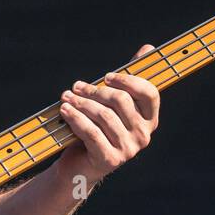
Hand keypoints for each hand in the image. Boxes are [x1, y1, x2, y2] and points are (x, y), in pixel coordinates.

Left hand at [55, 43, 160, 186]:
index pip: (149, 93)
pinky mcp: (109, 160)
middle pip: (121, 101)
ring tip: (66, 98)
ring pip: (104, 116)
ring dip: (81, 103)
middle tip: (76, 87)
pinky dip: (75, 119)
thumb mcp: (112, 105)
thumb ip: (129, 79)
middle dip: (95, 90)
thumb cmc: (98, 129)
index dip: (128, 81)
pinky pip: (91, 132)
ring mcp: (128, 150)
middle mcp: (143, 135)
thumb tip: (148, 48)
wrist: (79, 166)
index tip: (107, 76)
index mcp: (149, 119)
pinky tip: (65, 111)